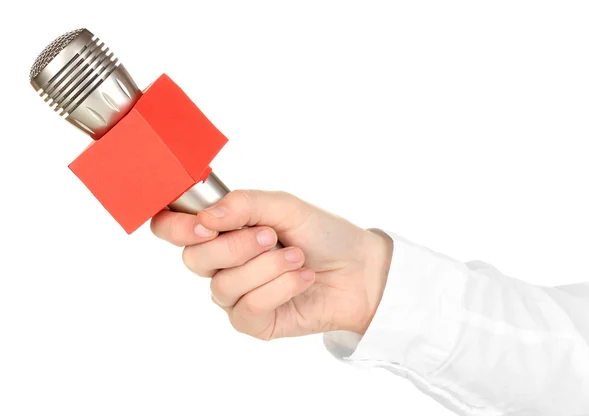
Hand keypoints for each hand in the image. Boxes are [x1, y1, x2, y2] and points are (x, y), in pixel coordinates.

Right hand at [150, 190, 392, 339]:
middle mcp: (222, 263)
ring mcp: (236, 295)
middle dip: (235, 246)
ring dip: (266, 267)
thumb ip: (243, 204)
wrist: (358, 268)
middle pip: (193, 259)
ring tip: (296, 256)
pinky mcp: (254, 321)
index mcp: (222, 230)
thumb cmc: (320, 233)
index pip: (171, 228)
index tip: (206, 225)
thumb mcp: (283, 206)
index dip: (176, 227)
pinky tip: (302, 277)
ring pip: (222, 285)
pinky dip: (279, 288)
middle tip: (271, 236)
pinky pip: (248, 308)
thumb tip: (206, 218)